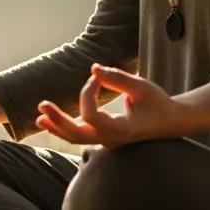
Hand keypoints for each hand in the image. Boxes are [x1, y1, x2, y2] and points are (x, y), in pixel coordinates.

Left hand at [34, 63, 178, 147]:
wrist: (170, 122)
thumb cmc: (157, 103)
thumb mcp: (142, 87)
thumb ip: (118, 78)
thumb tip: (93, 68)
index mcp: (123, 130)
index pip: (93, 116)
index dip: (87, 94)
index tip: (94, 77)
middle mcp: (111, 139)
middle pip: (77, 135)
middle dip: (58, 120)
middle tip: (42, 104)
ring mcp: (106, 141)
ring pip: (75, 138)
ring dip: (57, 126)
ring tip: (39, 115)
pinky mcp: (103, 138)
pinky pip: (78, 136)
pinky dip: (62, 128)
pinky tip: (46, 121)